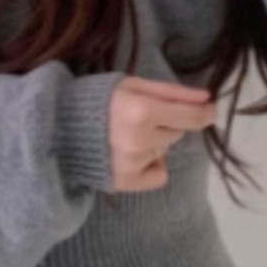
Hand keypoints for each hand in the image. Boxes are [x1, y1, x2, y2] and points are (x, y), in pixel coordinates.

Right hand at [107, 76, 216, 192]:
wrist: (60, 127)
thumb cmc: (99, 99)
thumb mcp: (134, 85)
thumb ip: (172, 92)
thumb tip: (206, 98)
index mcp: (142, 111)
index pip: (193, 117)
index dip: (205, 112)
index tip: (206, 108)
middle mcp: (139, 141)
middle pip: (178, 132)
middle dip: (167, 122)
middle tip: (140, 116)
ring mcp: (132, 164)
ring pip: (166, 150)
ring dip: (155, 142)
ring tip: (127, 133)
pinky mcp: (126, 181)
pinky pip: (159, 175)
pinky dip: (152, 166)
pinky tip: (132, 155)